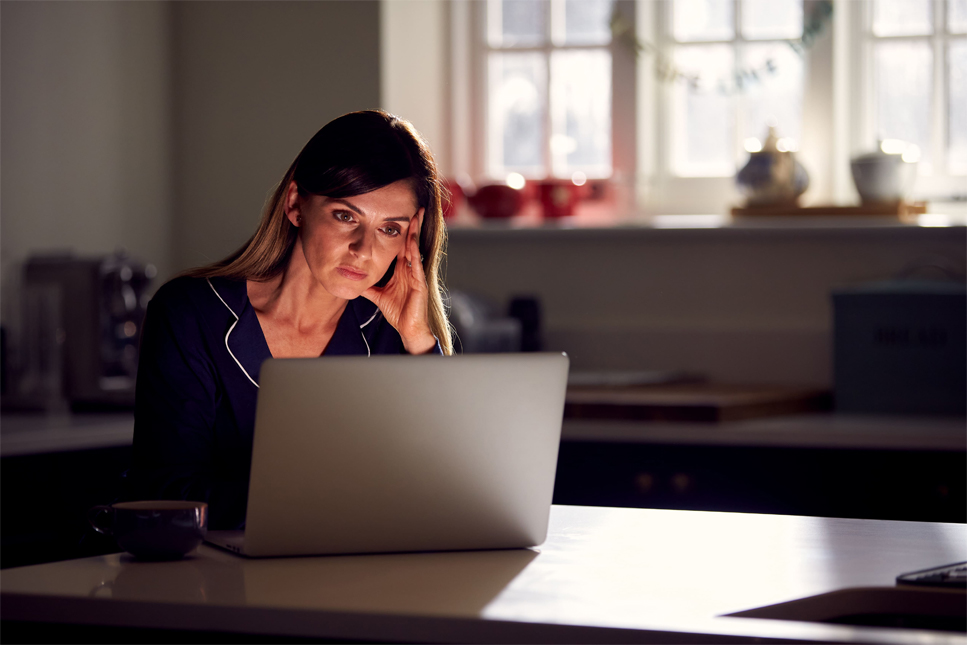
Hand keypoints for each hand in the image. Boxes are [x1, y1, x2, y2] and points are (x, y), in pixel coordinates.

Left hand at [362, 208, 435, 353]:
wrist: (409, 329)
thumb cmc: (399, 313)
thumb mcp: (378, 296)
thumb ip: (368, 286)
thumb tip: (353, 280)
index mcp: (402, 271)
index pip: (401, 246)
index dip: (401, 232)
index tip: (398, 217)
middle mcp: (410, 269)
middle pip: (410, 242)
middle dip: (412, 225)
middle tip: (414, 207)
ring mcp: (416, 274)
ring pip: (415, 248)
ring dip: (415, 232)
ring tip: (416, 216)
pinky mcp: (420, 282)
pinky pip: (416, 263)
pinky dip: (414, 251)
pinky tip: (412, 240)